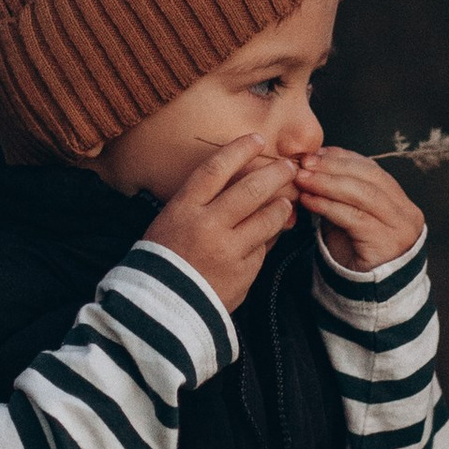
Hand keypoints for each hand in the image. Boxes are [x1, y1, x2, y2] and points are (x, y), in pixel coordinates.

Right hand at [142, 137, 296, 311]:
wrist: (160, 308)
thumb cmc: (164, 259)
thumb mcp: (171, 221)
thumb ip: (202, 202)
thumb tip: (239, 181)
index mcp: (184, 209)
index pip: (216, 169)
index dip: (240, 150)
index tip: (258, 139)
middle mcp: (207, 226)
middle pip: (250, 190)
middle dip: (275, 174)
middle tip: (289, 167)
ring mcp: (228, 251)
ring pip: (268, 219)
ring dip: (281, 207)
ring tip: (285, 202)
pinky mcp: (243, 273)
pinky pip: (264, 249)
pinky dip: (268, 240)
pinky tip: (269, 236)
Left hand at [295, 148, 424, 275]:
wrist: (366, 295)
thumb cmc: (355, 253)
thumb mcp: (348, 216)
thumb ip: (339, 192)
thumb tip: (312, 163)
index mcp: (399, 200)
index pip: (371, 169)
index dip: (342, 158)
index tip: (314, 154)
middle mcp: (406, 212)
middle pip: (369, 177)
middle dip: (333, 167)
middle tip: (304, 163)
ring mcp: (400, 228)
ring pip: (363, 195)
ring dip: (328, 183)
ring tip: (302, 179)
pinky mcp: (386, 243)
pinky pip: (354, 218)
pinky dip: (329, 206)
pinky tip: (309, 201)